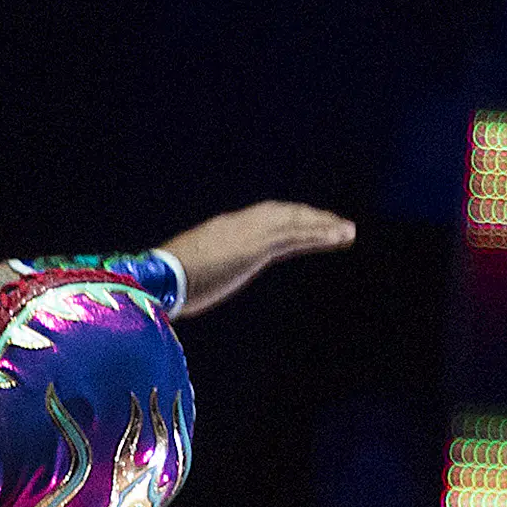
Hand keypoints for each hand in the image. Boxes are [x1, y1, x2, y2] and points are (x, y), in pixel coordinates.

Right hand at [157, 200, 355, 312]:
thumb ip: (197, 275)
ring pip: (295, 222)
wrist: (158, 278)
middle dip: (310, 219)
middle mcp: (239, 224)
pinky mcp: (259, 246)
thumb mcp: (184, 277)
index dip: (286, 222)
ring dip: (324, 225)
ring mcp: (249, 233)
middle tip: (335, 227)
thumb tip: (186, 291)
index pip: (262, 221)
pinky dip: (321, 234)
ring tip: (348, 232)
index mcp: (222, 230)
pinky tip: (340, 236)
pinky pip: (297, 235)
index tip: (303, 228)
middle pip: (283, 215)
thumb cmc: (162, 285)